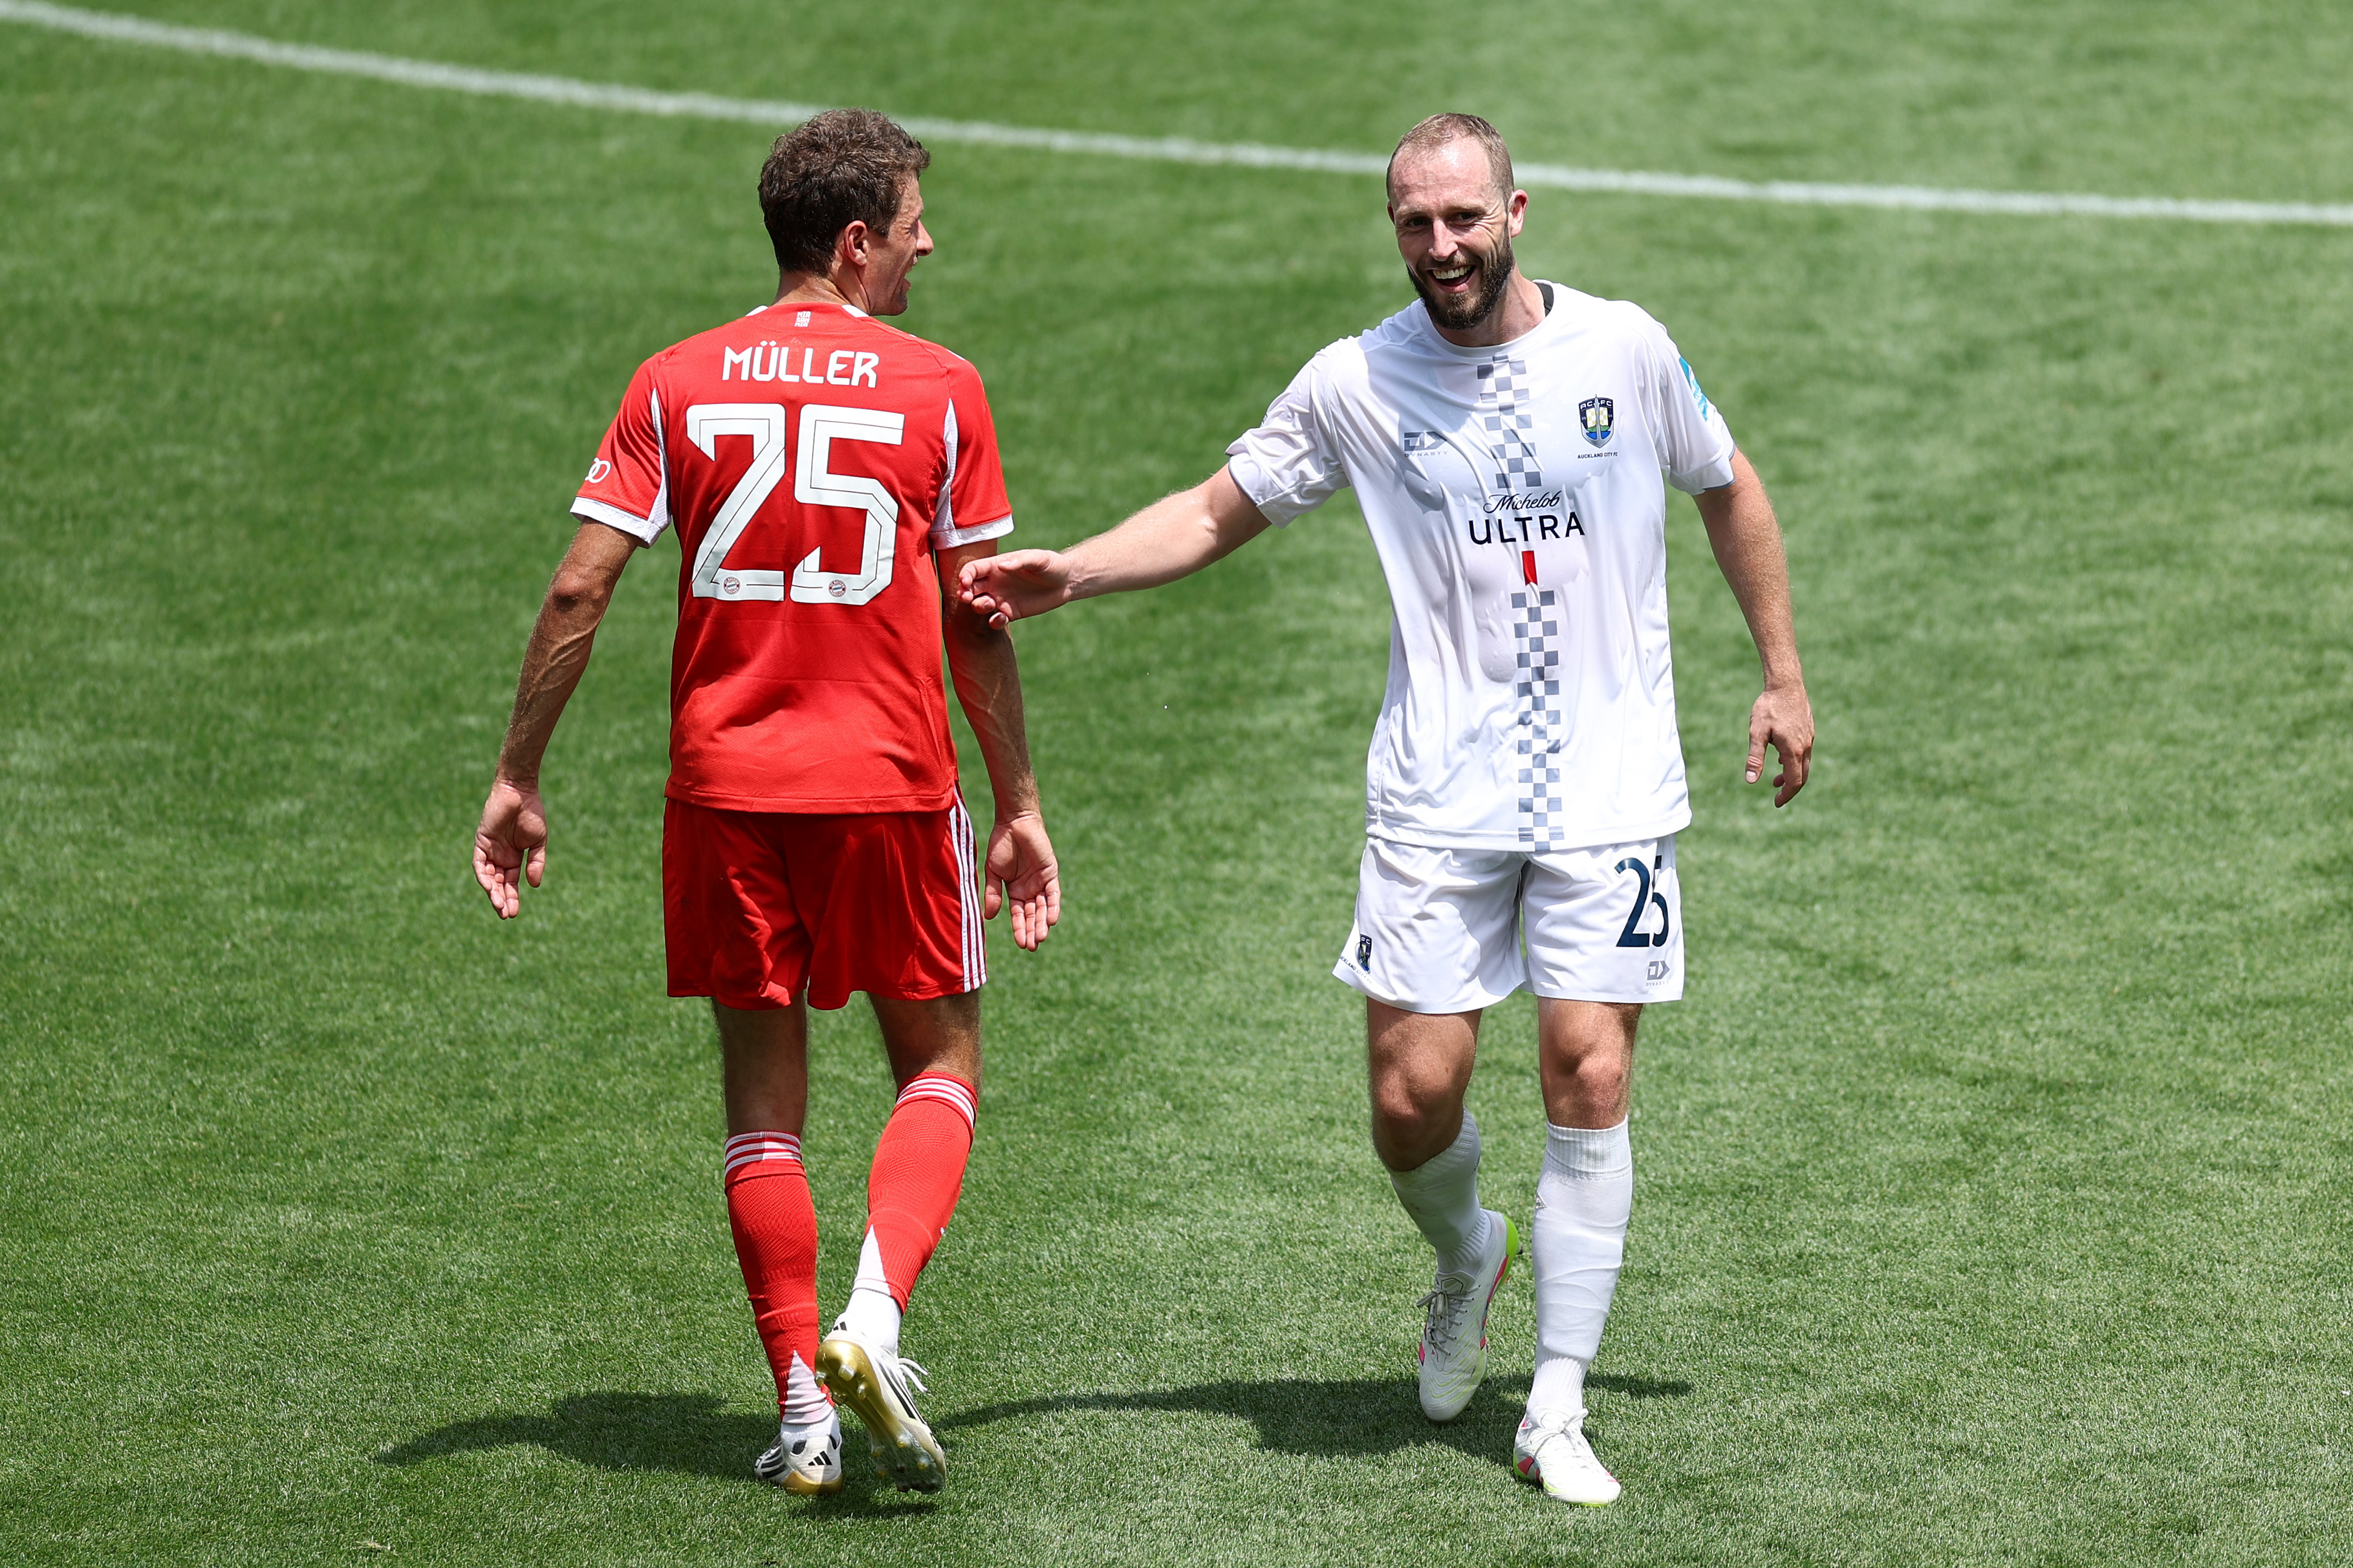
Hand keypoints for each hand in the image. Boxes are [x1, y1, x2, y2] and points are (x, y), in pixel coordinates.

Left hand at [473, 776, 548, 917]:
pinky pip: (479, 863)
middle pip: (498, 884)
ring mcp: (489, 850)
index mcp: (514, 858)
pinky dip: (484, 876)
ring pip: (488, 877)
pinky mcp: (481, 842)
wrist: (521, 792)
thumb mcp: (538, 843)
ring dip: (493, 892)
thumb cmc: (532, 814)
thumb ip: (536, 863)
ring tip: (499, 906)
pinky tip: (490, 887)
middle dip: (502, 899)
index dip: (512, 898)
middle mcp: (499, 857)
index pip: (511, 883)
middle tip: (506, 915)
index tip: (514, 913)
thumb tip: (534, 886)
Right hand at [958, 549, 1075, 629]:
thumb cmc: (1052, 565)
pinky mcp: (1011, 613)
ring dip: (978, 606)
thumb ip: (1020, 561)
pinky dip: (994, 621)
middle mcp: (996, 582)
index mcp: (998, 565)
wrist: (1066, 583)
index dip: (965, 575)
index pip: (973, 569)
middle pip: (971, 588)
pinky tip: (1001, 618)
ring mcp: (1002, 598)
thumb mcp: (1039, 559)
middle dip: (964, 593)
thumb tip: (1002, 566)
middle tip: (967, 598)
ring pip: (980, 605)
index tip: (965, 582)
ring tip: (989, 605)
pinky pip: (996, 620)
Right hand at [983, 810, 1060, 950]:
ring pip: (1043, 908)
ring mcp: (1041, 882)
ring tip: (1040, 937)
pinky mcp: (1051, 873)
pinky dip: (1053, 906)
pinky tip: (1051, 920)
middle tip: (1032, 946)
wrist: (1013, 823)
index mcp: (1015, 891)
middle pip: (1032, 915)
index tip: (1021, 945)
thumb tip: (988, 917)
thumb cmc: (1001, 845)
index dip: (1020, 929)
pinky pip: (1054, 894)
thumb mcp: (993, 872)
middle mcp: (1030, 889)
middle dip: (1032, 930)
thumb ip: (992, 894)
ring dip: (1042, 923)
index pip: (1019, 915)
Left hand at [1745, 683, 1814, 806]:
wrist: (1786, 684)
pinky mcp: (1808, 730)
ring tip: (1775, 781)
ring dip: (1791, 775)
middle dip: (1790, 789)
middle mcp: (1805, 746)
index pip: (1794, 781)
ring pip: (1803, 764)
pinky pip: (1804, 753)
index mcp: (1793, 750)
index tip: (1776, 803)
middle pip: (1802, 776)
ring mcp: (1809, 738)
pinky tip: (1781, 759)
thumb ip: (1754, 758)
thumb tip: (1750, 781)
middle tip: (1777, 796)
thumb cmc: (1769, 708)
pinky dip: (1794, 762)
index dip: (1786, 795)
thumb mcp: (1756, 733)